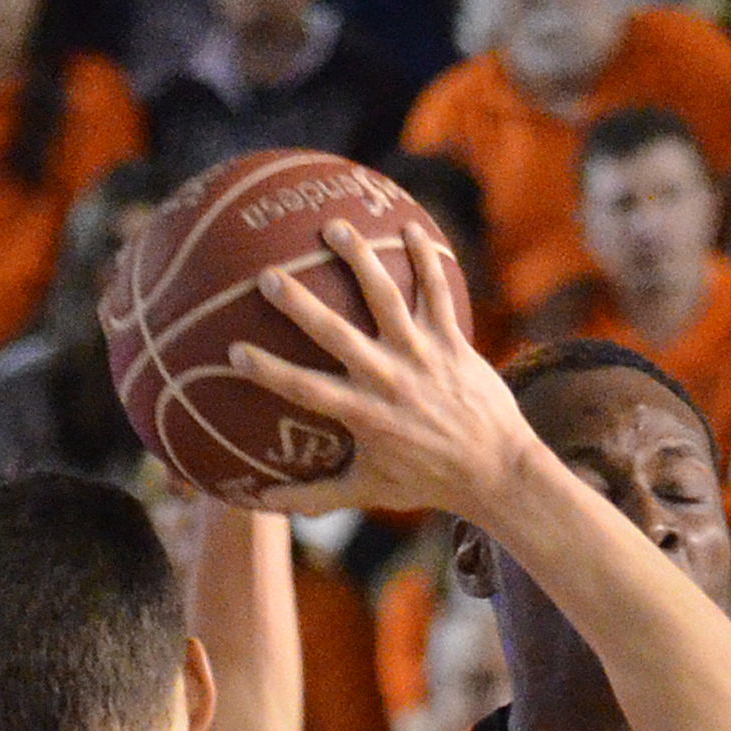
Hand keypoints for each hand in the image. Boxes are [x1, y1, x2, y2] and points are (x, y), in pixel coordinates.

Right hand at [228, 220, 512, 518]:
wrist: (497, 472)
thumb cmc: (429, 481)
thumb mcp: (370, 491)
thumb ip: (317, 496)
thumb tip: (266, 505)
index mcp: (364, 414)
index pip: (305, 389)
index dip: (268, 372)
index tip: (234, 351)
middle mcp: (389, 379)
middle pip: (335, 334)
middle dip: (300, 304)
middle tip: (268, 275)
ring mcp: (422, 355)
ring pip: (387, 297)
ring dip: (360, 259)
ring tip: (334, 227)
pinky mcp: (452, 341)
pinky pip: (438, 291)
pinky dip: (425, 258)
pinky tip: (407, 226)